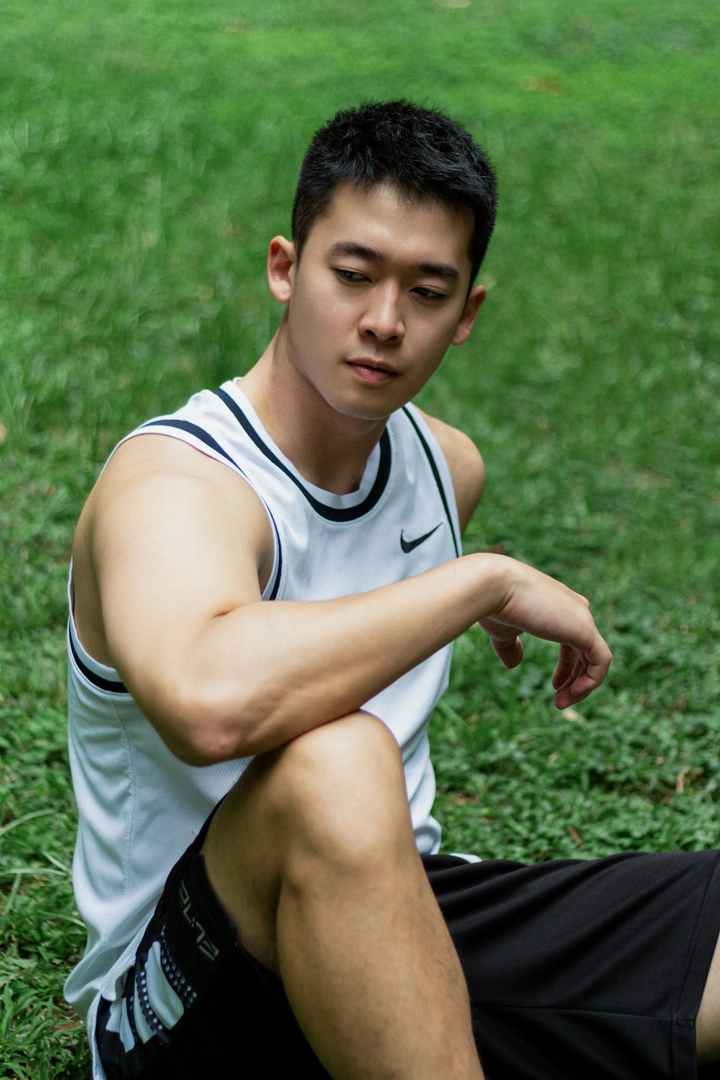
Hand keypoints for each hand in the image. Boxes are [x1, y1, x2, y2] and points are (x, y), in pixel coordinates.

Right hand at [478, 559, 611, 709]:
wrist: (494, 587)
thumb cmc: (494, 605)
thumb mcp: (503, 631)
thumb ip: (511, 647)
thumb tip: (514, 665)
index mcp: (559, 607)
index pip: (574, 641)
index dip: (567, 667)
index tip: (555, 686)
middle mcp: (576, 609)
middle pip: (587, 652)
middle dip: (575, 680)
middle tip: (559, 702)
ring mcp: (583, 618)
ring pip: (596, 659)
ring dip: (582, 686)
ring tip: (561, 703)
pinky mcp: (586, 629)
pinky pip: (601, 661)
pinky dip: (592, 680)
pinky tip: (572, 692)